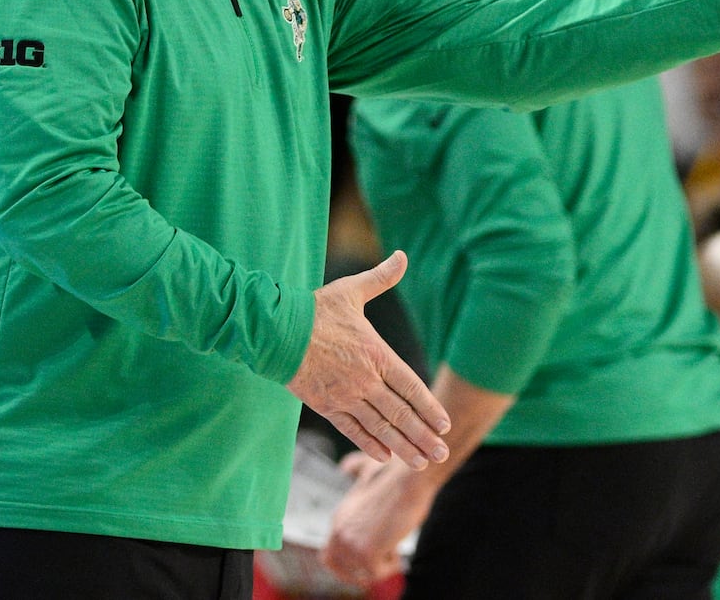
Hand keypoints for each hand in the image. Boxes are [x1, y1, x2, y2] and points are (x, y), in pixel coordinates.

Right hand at [287, 252, 450, 468]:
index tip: (444, 425)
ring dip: (402, 446)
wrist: (276, 331)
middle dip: (423, 436)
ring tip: (420, 462)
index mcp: (377, 354)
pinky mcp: (326, 406)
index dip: (429, 407)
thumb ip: (381, 278)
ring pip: (380, 427)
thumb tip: (402, 256)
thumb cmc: (316, 310)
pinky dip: (370, 444)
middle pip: (400, 414)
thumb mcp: (352, 291)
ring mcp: (346, 396)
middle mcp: (366, 380)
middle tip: (442, 453)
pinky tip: (385, 456)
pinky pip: (353, 430)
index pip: (411, 387)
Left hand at [322, 454, 438, 585]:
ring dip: (379, 566)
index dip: (343, 565)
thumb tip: (344, 466)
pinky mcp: (366, 553)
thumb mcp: (368, 471)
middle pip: (337, 568)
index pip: (328, 555)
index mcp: (339, 517)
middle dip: (357, 573)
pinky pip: (376, 573)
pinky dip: (391, 566)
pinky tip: (399, 548)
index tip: (361, 567)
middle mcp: (339, 531)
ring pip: (361, 572)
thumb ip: (355, 470)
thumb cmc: (396, 475)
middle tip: (377, 568)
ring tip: (394, 548)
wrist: (409, 478)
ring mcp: (351, 543)